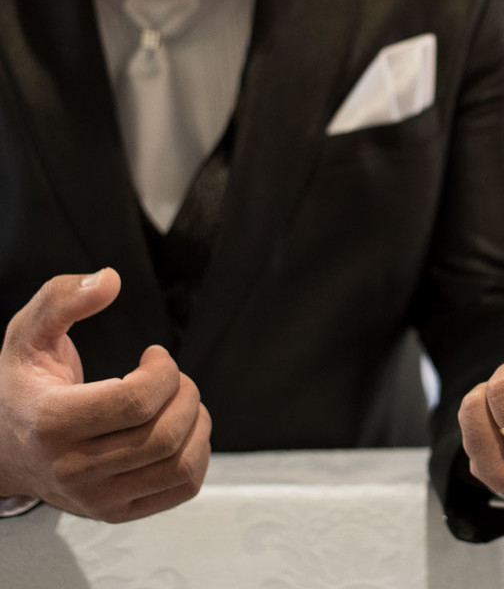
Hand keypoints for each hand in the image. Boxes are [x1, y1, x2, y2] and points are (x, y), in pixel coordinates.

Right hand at [0, 269, 211, 522]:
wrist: (3, 451)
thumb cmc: (24, 386)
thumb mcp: (28, 335)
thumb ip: (62, 299)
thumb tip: (110, 278)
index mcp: (50, 423)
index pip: (137, 401)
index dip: (163, 370)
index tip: (154, 355)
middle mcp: (72, 469)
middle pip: (164, 434)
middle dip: (185, 392)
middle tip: (172, 377)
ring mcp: (96, 498)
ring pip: (179, 464)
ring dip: (197, 422)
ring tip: (178, 401)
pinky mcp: (117, 512)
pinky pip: (183, 487)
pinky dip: (198, 453)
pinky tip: (180, 429)